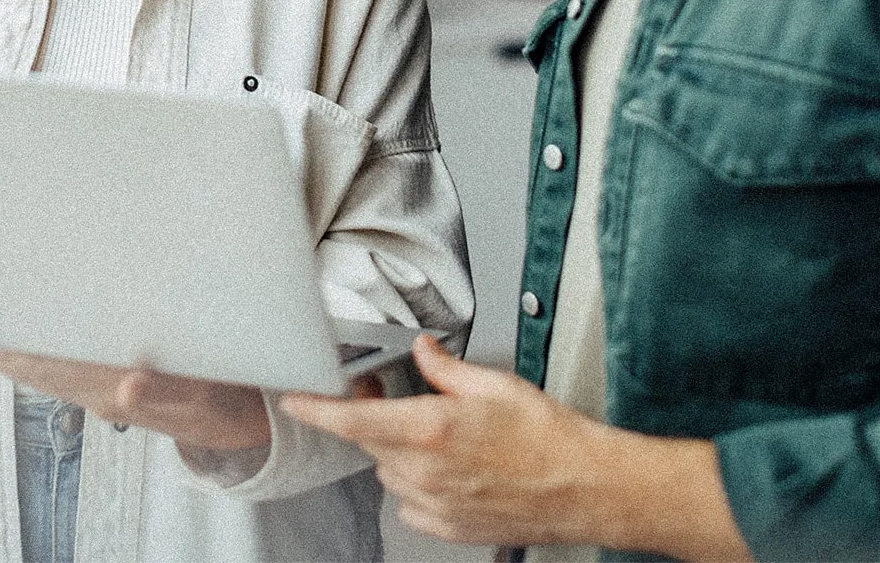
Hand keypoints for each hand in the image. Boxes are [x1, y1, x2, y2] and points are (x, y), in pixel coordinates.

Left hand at [0, 342, 270, 452]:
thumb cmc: (223, 401)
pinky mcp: (116, 383)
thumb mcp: (204, 398)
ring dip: (10, 351)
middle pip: (33, 368)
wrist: (243, 424)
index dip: (2, 351)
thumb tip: (127, 385)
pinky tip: (29, 339)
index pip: (43, 365)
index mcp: (111, 386)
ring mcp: (104, 388)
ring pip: (45, 368)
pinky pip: (64, 367)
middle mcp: (98, 388)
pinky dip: (38, 353)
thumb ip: (166, 390)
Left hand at [281, 335, 751, 559]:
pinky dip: (417, 482)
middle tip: (398, 397)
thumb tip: (422, 351)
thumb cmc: (548, 436)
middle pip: (368, 441)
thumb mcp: (494, 383)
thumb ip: (444, 368)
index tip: (293, 400)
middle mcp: (425, 470)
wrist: (586, 487)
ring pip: (388, 470)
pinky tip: (451, 468)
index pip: (353, 420)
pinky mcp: (448, 528)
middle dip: (373, 416)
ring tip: (442, 435)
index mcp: (431, 428)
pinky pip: (410, 501)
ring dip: (398, 449)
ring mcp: (435, 504)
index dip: (315, 410)